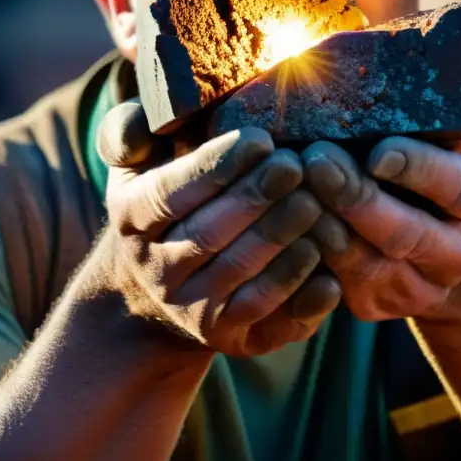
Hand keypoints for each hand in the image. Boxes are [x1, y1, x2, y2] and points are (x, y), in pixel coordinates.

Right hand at [95, 100, 342, 355]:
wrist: (156, 288)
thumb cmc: (162, 201)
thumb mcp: (135, 165)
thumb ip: (131, 132)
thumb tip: (149, 120)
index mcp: (133, 220)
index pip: (171, 193)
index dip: (216, 167)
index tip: (261, 138)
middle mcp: (159, 271)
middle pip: (209, 236)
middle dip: (255, 199)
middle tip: (296, 165)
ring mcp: (195, 311)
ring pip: (240, 277)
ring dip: (279, 242)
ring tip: (315, 204)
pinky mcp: (231, 339)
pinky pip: (268, 322)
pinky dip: (300, 298)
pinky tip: (329, 272)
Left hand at [301, 51, 460, 321]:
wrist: (447, 235)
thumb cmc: (450, 159)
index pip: (458, 186)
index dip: (418, 169)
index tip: (377, 150)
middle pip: (404, 233)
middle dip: (357, 198)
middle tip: (315, 160)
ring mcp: (420, 288)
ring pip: (364, 264)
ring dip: (322, 225)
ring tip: (288, 186)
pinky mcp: (378, 305)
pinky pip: (335, 284)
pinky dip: (306, 252)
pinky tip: (280, 217)